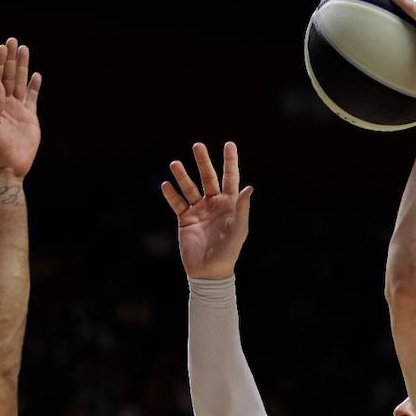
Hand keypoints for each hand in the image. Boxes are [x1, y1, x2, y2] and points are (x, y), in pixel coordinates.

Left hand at [0, 38, 41, 176]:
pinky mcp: (29, 118)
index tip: (2, 48)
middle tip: (12, 41)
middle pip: (6, 76)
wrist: (8, 168)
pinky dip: (34, 86)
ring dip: (21, 67)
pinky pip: (32, 98)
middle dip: (9, 59)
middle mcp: (3, 104)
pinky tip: (36, 75)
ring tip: (24, 49)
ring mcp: (16, 110)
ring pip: (19, 83)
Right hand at [161, 142, 252, 279]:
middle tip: (197, 145)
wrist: (209, 272)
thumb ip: (242, 209)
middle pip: (208, 178)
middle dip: (203, 162)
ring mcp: (198, 211)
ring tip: (175, 163)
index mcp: (229, 204)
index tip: (229, 144)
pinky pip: (177, 203)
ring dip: (182, 176)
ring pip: (189, 188)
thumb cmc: (229, 252)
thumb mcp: (238, 230)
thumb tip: (249, 188)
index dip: (230, 161)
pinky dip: (171, 195)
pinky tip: (166, 185)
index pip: (230, 177)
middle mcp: (214, 204)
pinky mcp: (185, 220)